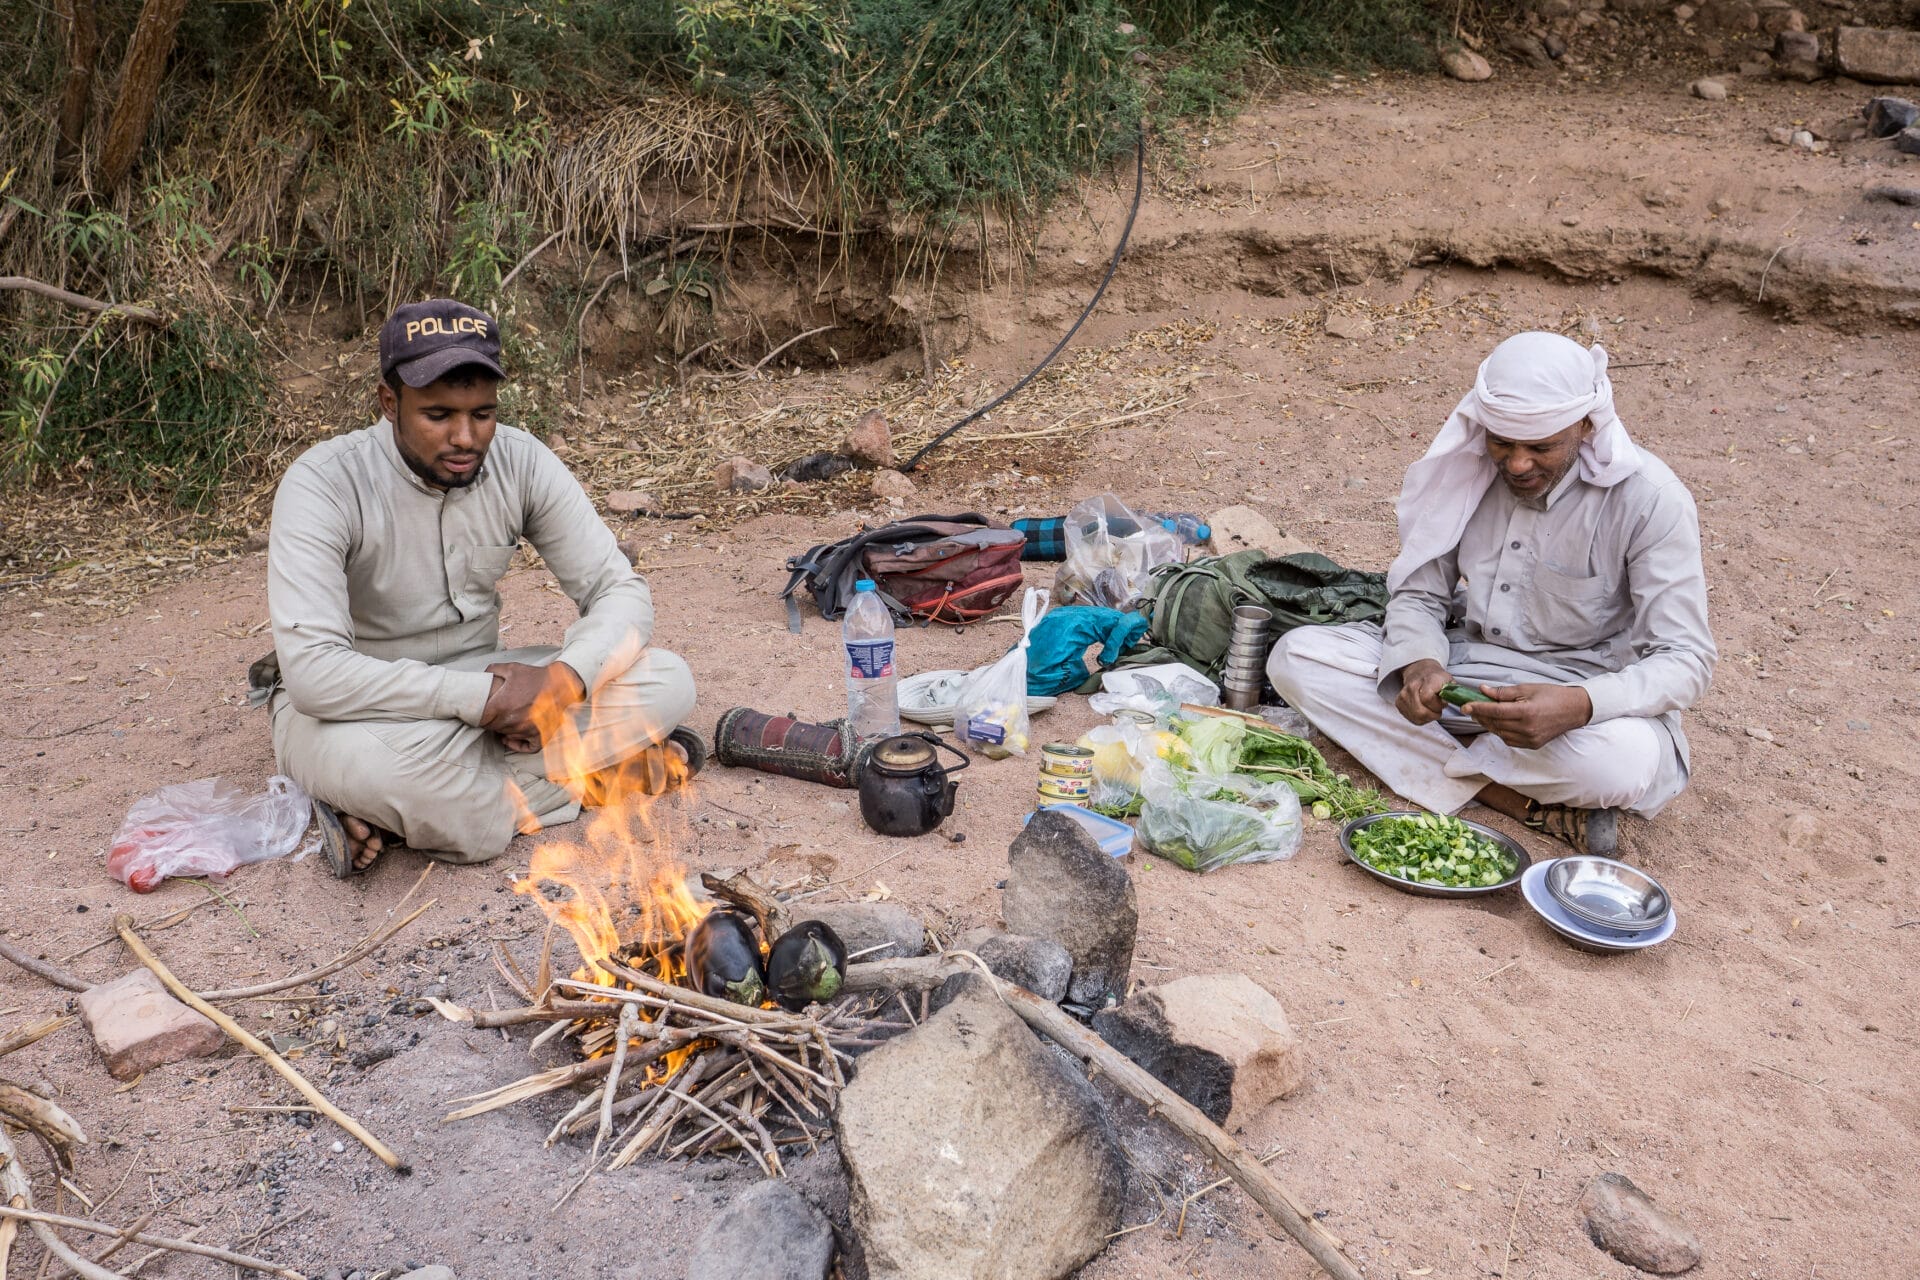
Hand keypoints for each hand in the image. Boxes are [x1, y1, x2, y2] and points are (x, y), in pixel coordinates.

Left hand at [482, 661, 584, 753]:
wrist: (561, 683)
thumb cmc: (536, 676)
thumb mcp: (512, 668)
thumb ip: (493, 670)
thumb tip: (483, 674)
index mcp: (502, 705)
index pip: (481, 719)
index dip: (478, 717)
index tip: (480, 713)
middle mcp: (512, 721)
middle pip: (493, 729)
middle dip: (491, 722)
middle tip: (492, 715)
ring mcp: (526, 729)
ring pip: (507, 736)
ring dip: (503, 730)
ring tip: (503, 722)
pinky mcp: (540, 734)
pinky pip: (527, 747)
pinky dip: (518, 745)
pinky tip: (511, 740)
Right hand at [1395, 659, 1452, 725]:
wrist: (1420, 671)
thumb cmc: (1437, 679)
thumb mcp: (1450, 682)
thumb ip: (1452, 693)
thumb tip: (1448, 702)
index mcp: (1427, 680)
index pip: (1427, 698)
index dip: (1437, 706)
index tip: (1442, 704)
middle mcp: (1412, 686)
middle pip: (1420, 711)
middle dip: (1432, 715)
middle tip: (1437, 710)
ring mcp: (1403, 694)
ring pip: (1416, 717)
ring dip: (1427, 717)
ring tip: (1431, 710)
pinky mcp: (1398, 702)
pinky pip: (1411, 718)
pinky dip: (1419, 718)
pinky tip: (1423, 710)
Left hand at [1464, 682, 1591, 749]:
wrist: (1575, 710)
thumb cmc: (1552, 695)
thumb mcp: (1527, 688)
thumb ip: (1504, 692)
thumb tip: (1483, 691)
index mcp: (1527, 712)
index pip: (1495, 712)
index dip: (1478, 709)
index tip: (1465, 706)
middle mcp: (1528, 729)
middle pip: (1496, 723)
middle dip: (1481, 716)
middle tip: (1471, 708)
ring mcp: (1530, 739)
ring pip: (1500, 733)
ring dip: (1490, 724)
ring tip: (1484, 714)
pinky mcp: (1533, 745)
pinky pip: (1509, 740)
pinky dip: (1501, 732)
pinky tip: (1499, 723)